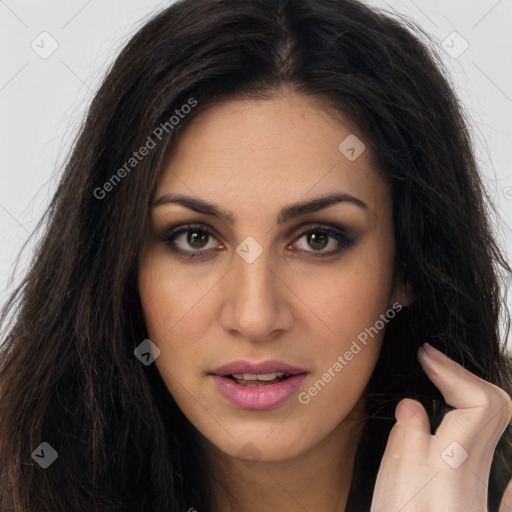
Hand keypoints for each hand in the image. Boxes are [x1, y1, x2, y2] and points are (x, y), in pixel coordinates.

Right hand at [370, 342, 511, 511]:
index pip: (478, 400)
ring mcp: (481, 492)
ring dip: (472, 398)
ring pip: (495, 431)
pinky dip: (496, 450)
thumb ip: (407, 436)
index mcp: (455, 465)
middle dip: (464, 376)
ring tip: (443, 384)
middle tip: (432, 362)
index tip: (427, 355)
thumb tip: (413, 406)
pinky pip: (506, 478)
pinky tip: (492, 450)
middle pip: (495, 408)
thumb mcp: (394, 481)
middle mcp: (476, 474)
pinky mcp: (476, 508)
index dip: (453, 370)